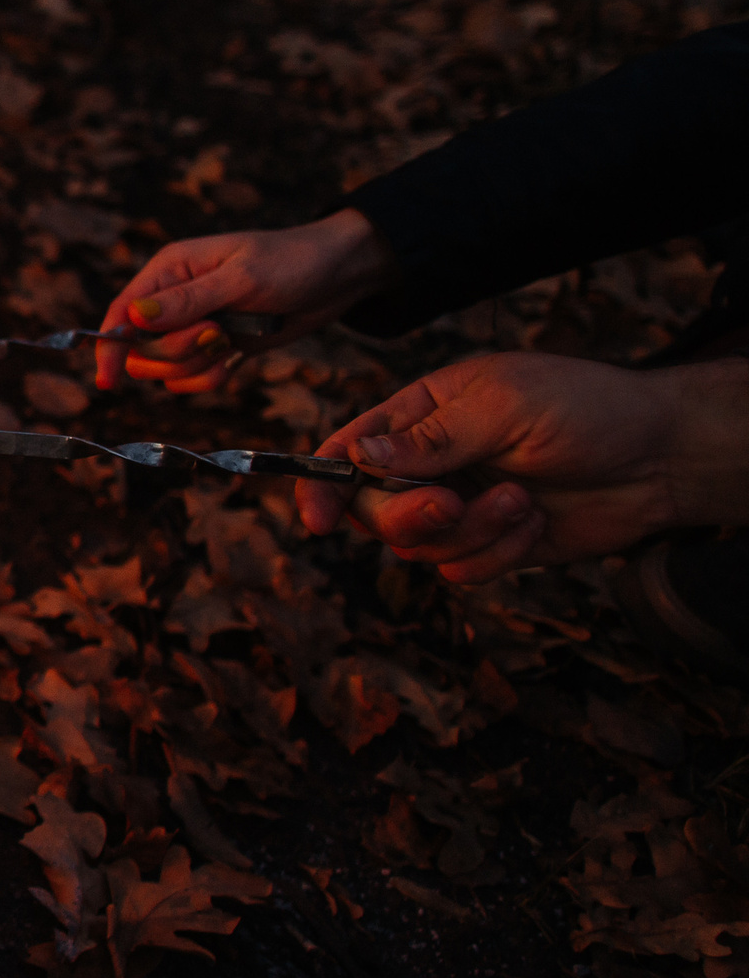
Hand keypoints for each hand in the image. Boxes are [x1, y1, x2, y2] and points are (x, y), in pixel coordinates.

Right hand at [96, 208, 393, 391]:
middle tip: (216, 332)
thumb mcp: (241, 278)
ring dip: (198, 365)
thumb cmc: (292, 262)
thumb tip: (132, 316)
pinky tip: (237, 358)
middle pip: (142, 349)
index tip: (108, 381)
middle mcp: (174, 300)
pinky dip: (213, 377)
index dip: (110, 346)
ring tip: (233, 340)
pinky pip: (194, 380)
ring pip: (167, 370)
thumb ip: (186, 301)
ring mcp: (194, 327)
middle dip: (176, 352)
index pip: (121, 311)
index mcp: (170, 270)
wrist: (338, 276)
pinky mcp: (215, 349)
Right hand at [294, 353, 748, 584]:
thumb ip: (429, 437)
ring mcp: (459, 507)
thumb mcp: (503, 406)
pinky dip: (497, 553)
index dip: (321, 485)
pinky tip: (534, 521)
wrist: (660, 457)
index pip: (348, 450)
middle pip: (374, 510)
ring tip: (521, 501)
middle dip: (410, 514)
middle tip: (453, 503)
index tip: (317, 520)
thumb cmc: (586, 408)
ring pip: (419, 548)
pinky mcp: (491, 545)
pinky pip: (461, 570)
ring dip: (470, 532)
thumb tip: (358, 455)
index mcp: (421, 414)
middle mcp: (430, 463)